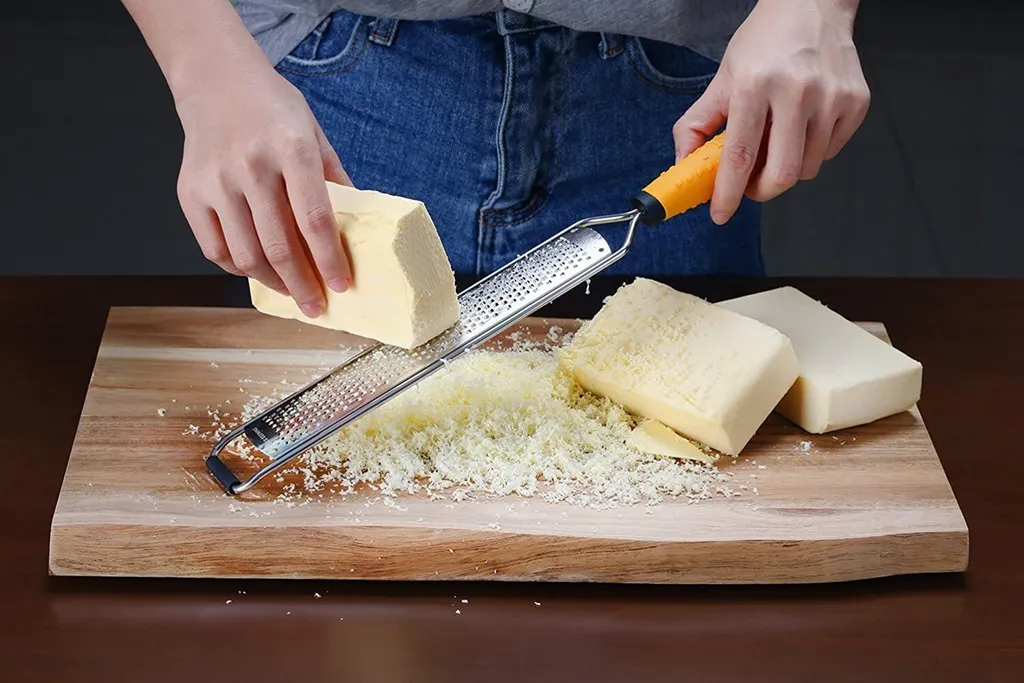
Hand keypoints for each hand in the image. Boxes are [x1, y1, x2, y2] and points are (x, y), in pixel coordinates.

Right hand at [174, 62, 351, 317]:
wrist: (216, 80)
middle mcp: (251, 166)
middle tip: (316, 307)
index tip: (341, 286)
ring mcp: (217, 181)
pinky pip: (215, 248)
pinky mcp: (190, 193)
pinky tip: (258, 271)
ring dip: (272, 283)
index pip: (314, 219)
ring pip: (246, 255)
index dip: (329, 260)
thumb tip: (357, 225)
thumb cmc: (272, 108)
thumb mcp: (315, 132)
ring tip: (291, 291)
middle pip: (279, 246)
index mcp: (291, 149)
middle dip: (302, 286)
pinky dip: (238, 268)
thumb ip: (335, 179)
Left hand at [673, 0, 869, 224]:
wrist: (811, 4)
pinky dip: (812, 151)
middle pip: (782, 174)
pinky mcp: (857, 101)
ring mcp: (832, 97)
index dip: (729, 192)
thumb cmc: (765, 42)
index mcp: (756, 84)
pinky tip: (802, 126)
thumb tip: (685, 163)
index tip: (720, 213)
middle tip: (750, 183)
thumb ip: (698, 123)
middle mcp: (798, 90)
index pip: (740, 155)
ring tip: (777, 142)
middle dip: (761, 191)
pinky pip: (831, 152)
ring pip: (808, 168)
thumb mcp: (723, 77)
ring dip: (787, 168)